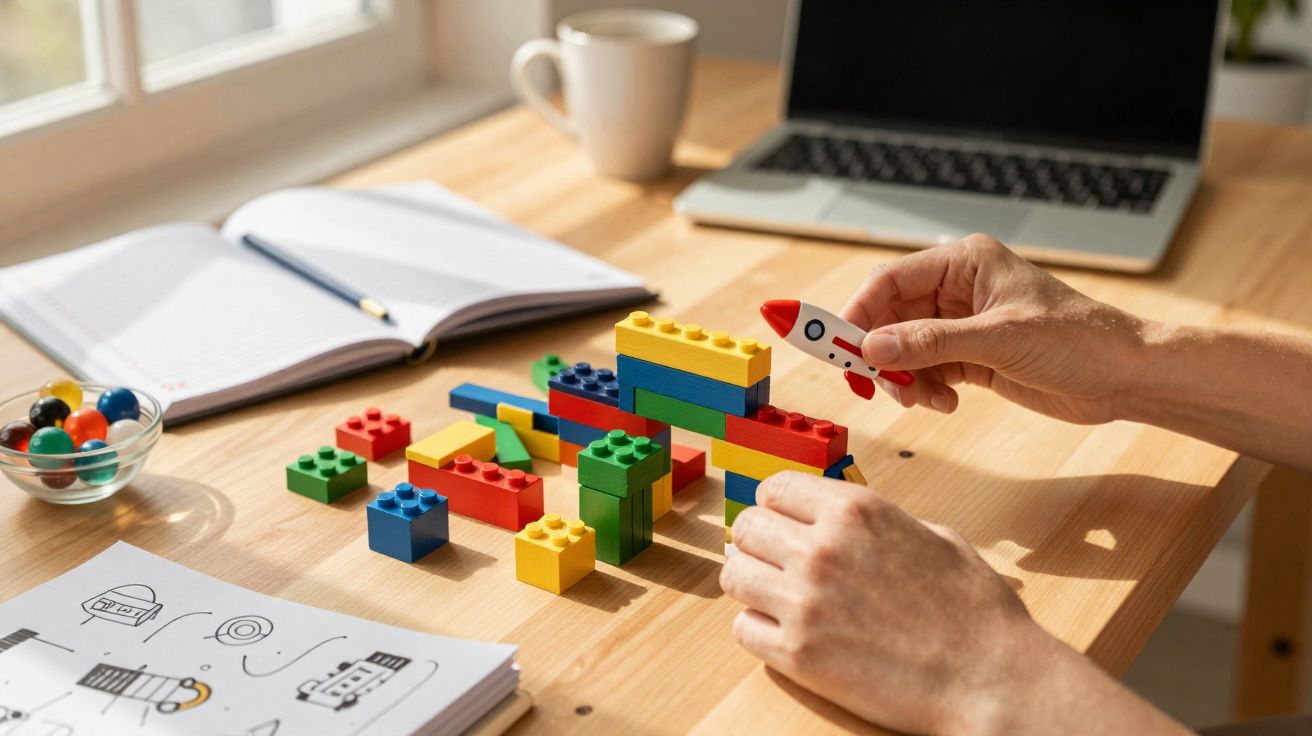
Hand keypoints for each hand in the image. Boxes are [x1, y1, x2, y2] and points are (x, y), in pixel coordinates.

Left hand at [720, 472, 1192, 735]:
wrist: (992, 679)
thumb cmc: (974, 611)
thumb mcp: (934, 536)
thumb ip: (878, 522)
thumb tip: (842, 520)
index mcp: (855, 510)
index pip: (775, 489)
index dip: (778, 509)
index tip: (786, 526)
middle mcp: (821, 547)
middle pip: (746, 528)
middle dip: (759, 545)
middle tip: (777, 565)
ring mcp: (804, 601)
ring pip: (734, 575)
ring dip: (752, 585)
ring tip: (776, 600)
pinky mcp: (797, 654)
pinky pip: (742, 629)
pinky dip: (758, 631)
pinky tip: (785, 635)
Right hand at [840, 234, 1147, 423]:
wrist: (1124, 377)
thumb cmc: (1079, 340)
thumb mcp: (999, 339)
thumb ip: (931, 343)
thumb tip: (874, 348)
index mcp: (964, 263)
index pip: (890, 281)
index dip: (859, 313)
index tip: (839, 346)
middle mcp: (958, 289)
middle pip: (890, 317)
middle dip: (880, 353)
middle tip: (874, 384)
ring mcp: (962, 324)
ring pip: (903, 349)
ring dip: (904, 378)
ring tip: (925, 398)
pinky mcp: (970, 356)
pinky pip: (925, 371)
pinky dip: (925, 390)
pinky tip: (947, 402)